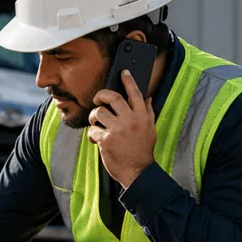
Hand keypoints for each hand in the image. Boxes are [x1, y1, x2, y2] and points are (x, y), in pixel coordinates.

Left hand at [88, 69, 156, 187]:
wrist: (137, 170)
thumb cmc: (142, 150)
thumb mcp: (150, 129)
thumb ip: (147, 112)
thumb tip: (147, 97)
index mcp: (142, 116)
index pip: (135, 93)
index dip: (128, 81)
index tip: (123, 72)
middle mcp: (130, 120)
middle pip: (112, 98)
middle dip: (101, 95)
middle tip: (98, 99)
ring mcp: (117, 130)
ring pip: (98, 112)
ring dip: (94, 117)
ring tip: (96, 123)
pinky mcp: (106, 140)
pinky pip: (93, 130)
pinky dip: (92, 134)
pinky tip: (96, 139)